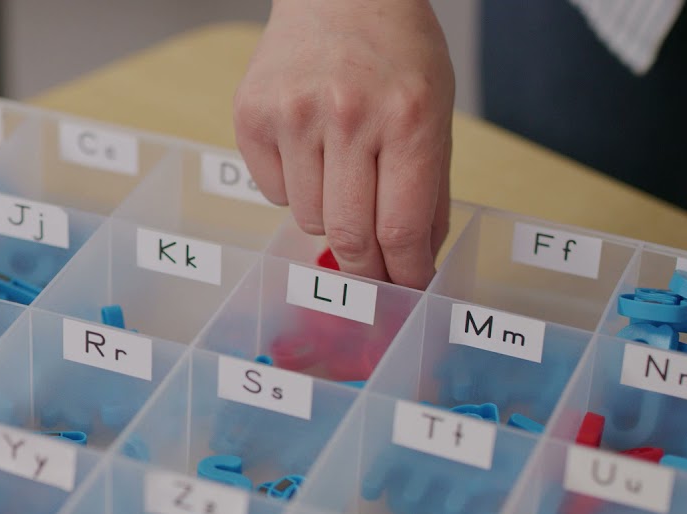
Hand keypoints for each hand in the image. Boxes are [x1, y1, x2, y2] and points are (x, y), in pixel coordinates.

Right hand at [234, 0, 454, 288]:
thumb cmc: (395, 52)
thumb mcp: (435, 112)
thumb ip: (429, 190)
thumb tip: (416, 260)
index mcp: (407, 117)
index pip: (400, 228)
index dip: (404, 273)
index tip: (406, 289)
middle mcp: (348, 116)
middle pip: (349, 235)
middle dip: (363, 269)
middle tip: (369, 276)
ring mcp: (293, 114)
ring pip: (307, 219)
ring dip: (327, 217)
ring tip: (339, 178)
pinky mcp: (251, 115)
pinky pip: (272, 193)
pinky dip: (292, 189)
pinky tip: (307, 152)